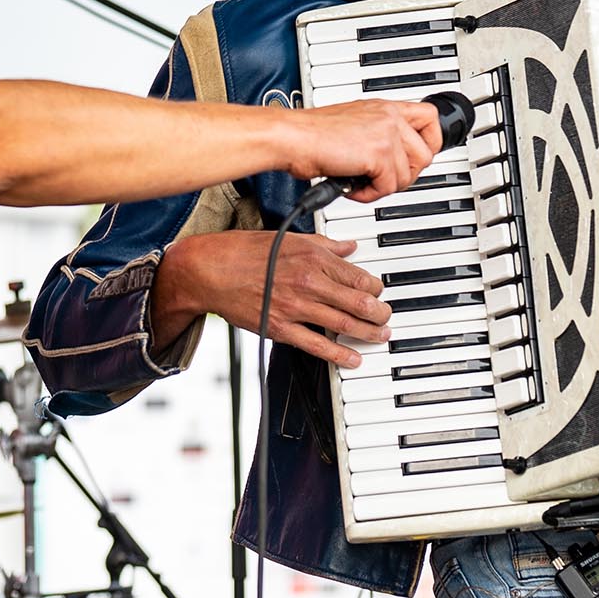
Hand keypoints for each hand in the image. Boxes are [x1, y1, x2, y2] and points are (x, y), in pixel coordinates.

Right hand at [156, 229, 388, 368]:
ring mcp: (296, 307)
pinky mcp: (281, 328)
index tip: (379, 293)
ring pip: (344, 323)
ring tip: (380, 336)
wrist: (211, 270)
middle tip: (387, 318)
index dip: (376, 288)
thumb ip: (324, 245)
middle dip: (380, 313)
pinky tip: (354, 358)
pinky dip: (340, 354)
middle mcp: (308, 281)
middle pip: (359, 302)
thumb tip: (349, 247)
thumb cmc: (245, 251)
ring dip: (369, 333)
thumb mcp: (289, 238)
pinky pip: (317, 345)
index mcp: (313, 256)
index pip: (359, 276)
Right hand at [281, 98, 440, 199]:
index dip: (429, 142)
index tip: (415, 157)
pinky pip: (388, 187)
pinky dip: (369, 195)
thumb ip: (377, 133)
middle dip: (405, 174)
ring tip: (360, 182)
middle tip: (381, 177)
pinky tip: (352, 186)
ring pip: (408, 175)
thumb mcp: (353, 123)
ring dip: (384, 187)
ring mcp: (386, 133)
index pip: (430, 118)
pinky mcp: (379, 154)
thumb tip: (393, 157)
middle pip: (426, 154)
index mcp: (384, 107)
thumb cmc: (311, 134)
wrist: (292, 137)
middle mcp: (389, 116)